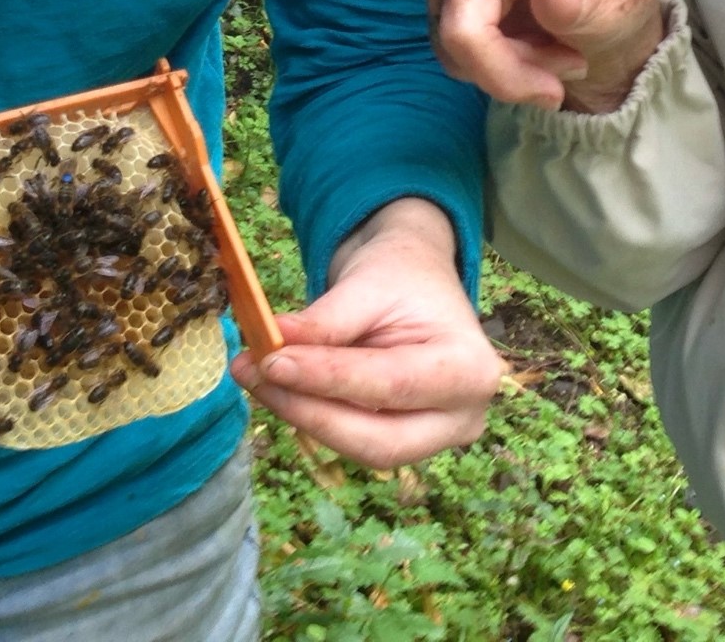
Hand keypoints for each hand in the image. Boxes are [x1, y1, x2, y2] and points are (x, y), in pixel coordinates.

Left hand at [230, 197, 502, 467]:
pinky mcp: (406, 442)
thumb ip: (324, 320)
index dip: (326, 379)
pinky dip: (311, 415)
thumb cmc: (401, 276)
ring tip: (255, 375)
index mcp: (469, 369)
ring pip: (360, 448)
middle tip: (254, 374)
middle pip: (378, 440)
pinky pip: (354, 439)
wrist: (415, 280)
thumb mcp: (366, 283)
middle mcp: (463, 416)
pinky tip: (277, 386)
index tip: (271, 360)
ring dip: (302, 415)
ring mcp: (438, 438)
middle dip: (309, 411)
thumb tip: (271, 343)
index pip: (390, 386)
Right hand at [326, 0, 664, 113]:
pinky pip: (459, 62)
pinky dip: (500, 74)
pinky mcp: (457, 15)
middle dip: (505, 72)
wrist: (615, 23)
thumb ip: (587, 3)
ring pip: (454, 53)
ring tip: (556, 62)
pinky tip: (536, 62)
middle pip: (458, 30)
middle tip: (556, 89)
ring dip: (507, 74)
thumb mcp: (619, 2)